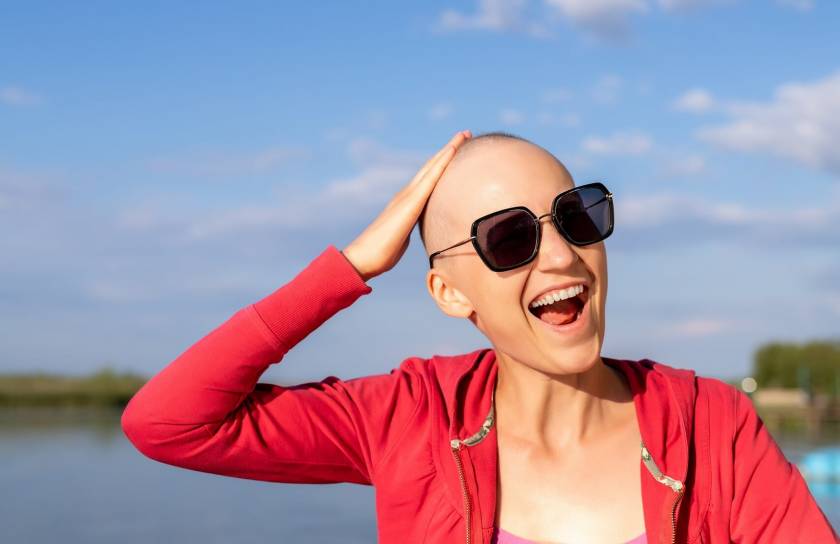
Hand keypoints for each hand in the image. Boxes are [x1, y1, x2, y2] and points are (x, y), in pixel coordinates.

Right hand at [342, 130, 471, 281]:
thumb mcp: (403, 239)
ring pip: (432, 167)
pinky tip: (453, 151)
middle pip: (432, 167)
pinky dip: (442, 163)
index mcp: (407, 203)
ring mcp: (407, 196)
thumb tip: (421, 235)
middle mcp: (406, 194)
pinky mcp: (410, 203)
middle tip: (465, 134)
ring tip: (463, 135)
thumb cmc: (381, 254)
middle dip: (449, 150)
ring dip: (449, 150)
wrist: (363, 257)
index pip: (428, 179)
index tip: (458, 151)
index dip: (443, 164)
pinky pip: (431, 178)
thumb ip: (411, 230)